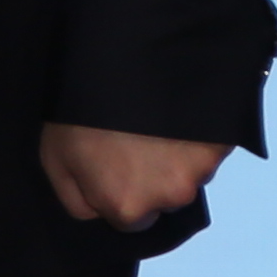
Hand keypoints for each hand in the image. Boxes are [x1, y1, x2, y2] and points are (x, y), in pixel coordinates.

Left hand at [39, 123, 227, 231]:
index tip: (118, 164)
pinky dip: (199, 135)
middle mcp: (169, 196)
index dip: (124, 191)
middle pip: (166, 198)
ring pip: (191, 172)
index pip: (133, 220)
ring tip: (155, 121)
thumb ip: (79, 200)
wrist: (122, 56)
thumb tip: (101, 214)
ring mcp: (200, 168)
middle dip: (154, 176)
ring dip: (177, 154)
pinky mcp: (221, 140)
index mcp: (128, 208)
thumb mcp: (56, 159)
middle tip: (137, 139)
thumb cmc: (79, 107)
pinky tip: (175, 110)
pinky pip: (211, 146)